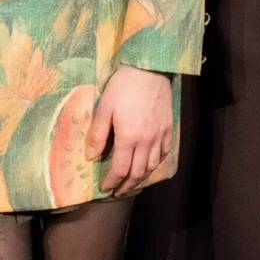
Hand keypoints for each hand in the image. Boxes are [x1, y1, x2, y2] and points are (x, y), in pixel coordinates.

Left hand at [88, 66, 173, 194]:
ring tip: (132, 181)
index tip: (105, 187)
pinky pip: (165, 152)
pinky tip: (150, 163)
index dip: (112, 182)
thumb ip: (98, 134)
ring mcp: (160, 135)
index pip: (120, 169)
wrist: (150, 69)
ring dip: (141, 177)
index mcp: (129, 137)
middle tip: (118, 191)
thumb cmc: (123, 86)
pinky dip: (157, 162)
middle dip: (126, 185)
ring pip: (152, 165)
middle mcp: (147, 141)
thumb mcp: (104, 107)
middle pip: (138, 173)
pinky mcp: (169, 127)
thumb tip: (91, 156)